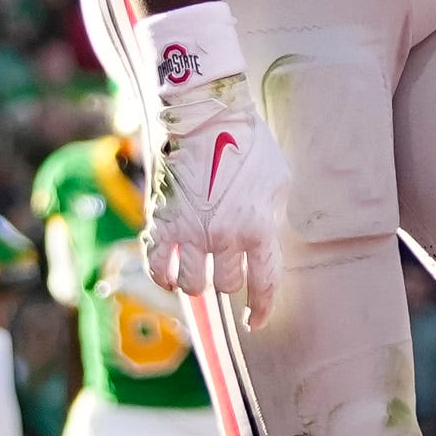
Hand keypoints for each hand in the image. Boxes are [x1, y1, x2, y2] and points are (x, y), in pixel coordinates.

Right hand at [143, 64, 290, 321]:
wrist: (204, 113)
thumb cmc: (247, 142)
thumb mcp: (277, 179)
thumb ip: (273, 215)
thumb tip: (265, 238)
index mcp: (259, 227)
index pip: (263, 284)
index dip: (260, 309)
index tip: (254, 322)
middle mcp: (225, 236)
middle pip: (226, 284)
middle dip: (228, 279)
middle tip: (224, 265)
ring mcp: (190, 232)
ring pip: (192, 285)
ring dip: (196, 282)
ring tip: (198, 269)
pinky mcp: (161, 222)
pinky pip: (158, 267)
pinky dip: (163, 276)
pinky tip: (169, 274)